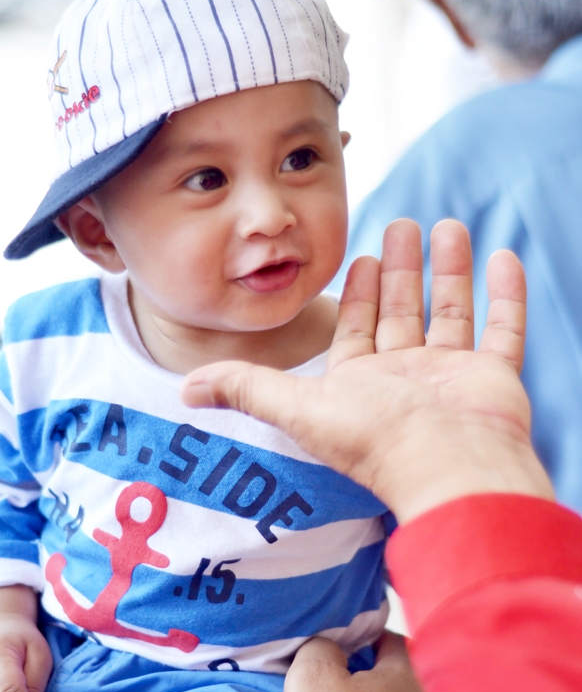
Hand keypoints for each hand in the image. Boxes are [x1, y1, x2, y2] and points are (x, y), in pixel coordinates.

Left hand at [182, 220, 553, 522]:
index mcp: (360, 384)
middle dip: (399, 270)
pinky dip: (506, 295)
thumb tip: (186, 390)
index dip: (357, 293)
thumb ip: (246, 388)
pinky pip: (503, 328)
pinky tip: (503, 257)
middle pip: (401, 314)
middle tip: (401, 225)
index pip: (357, 329)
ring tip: (447, 226)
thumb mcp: (297, 407)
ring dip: (448, 272)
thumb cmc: (372, 440)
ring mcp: (451, 378)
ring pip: (450, 314)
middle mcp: (405, 380)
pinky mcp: (493, 377)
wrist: (446, 467)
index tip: (360, 255)